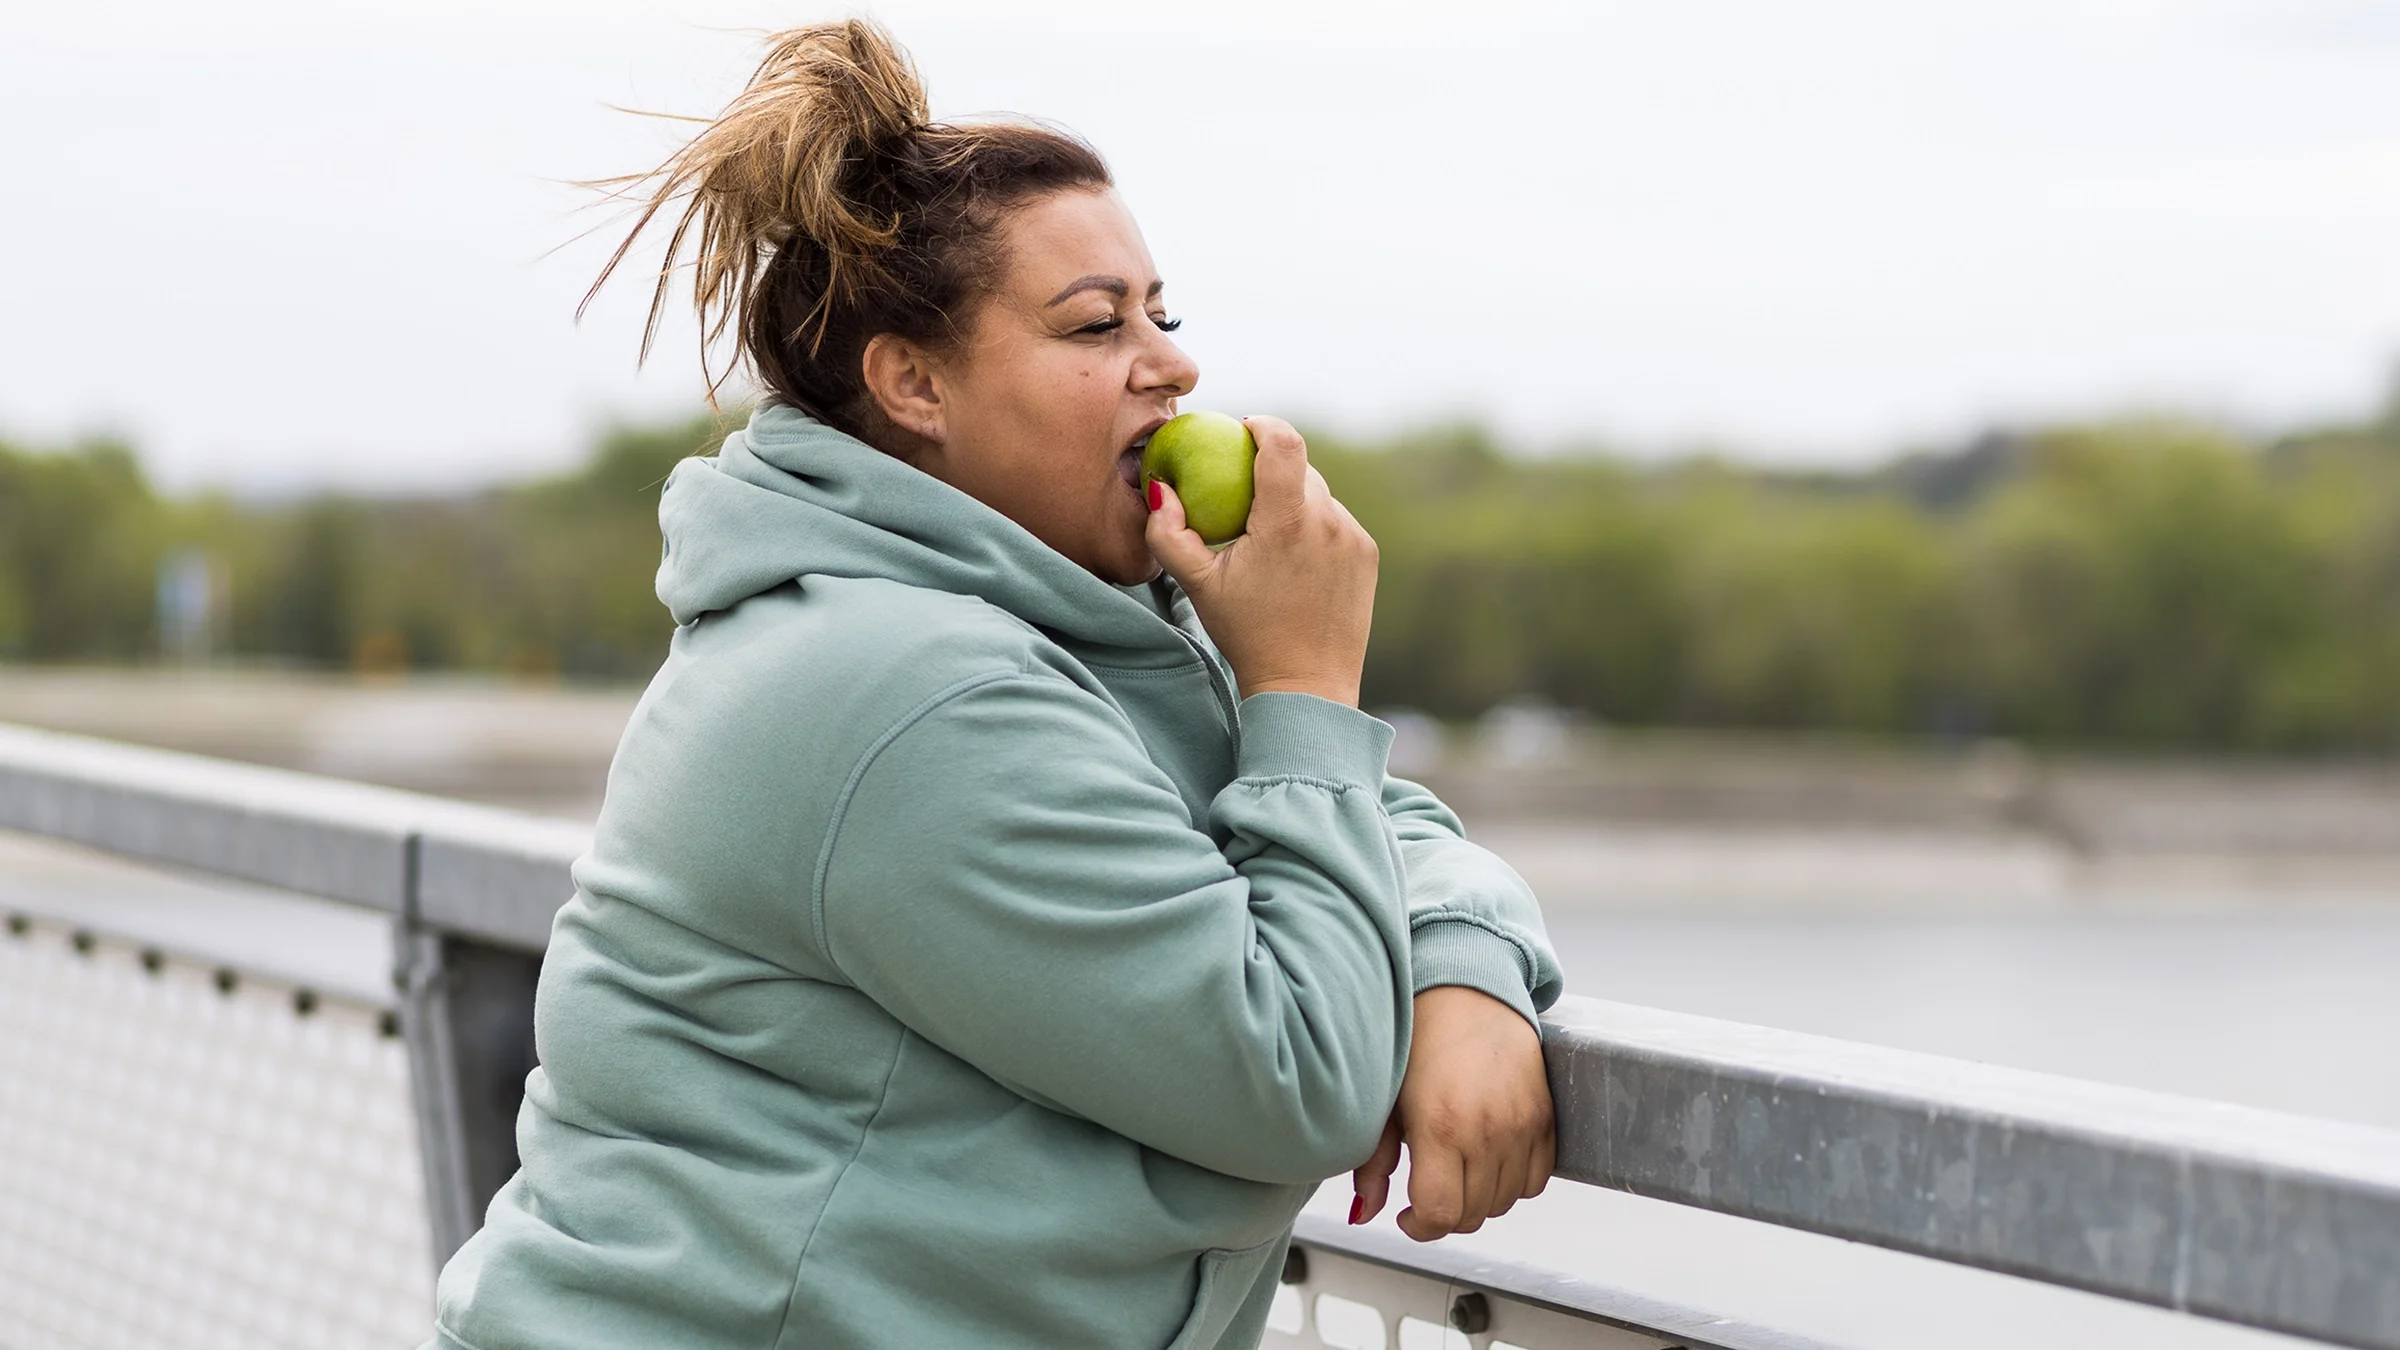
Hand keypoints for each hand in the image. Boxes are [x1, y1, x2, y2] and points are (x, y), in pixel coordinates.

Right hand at [1146, 415, 1376, 706]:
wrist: (1306, 686)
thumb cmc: (1246, 633)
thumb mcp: (1197, 585)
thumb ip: (1169, 533)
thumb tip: (1159, 489)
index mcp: (1287, 522)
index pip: (1284, 442)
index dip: (1264, 425)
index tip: (1244, 429)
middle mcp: (1329, 522)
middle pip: (1300, 468)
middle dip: (1271, 468)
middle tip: (1242, 489)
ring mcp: (1353, 537)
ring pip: (1319, 496)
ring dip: (1292, 501)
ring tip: (1266, 535)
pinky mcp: (1367, 554)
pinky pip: (1336, 522)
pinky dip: (1313, 527)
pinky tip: (1293, 560)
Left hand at [1350, 986, 1552, 1240]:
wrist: (1465, 987)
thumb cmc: (1418, 1036)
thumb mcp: (1385, 1100)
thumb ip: (1373, 1164)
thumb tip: (1364, 1213)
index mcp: (1441, 1127)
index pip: (1440, 1214)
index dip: (1419, 1227)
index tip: (1407, 1214)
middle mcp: (1487, 1130)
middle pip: (1473, 1215)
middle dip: (1445, 1214)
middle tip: (1428, 1191)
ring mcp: (1522, 1125)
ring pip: (1506, 1202)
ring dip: (1479, 1200)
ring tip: (1457, 1171)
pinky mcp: (1545, 1117)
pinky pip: (1537, 1180)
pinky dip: (1514, 1182)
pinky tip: (1488, 1159)